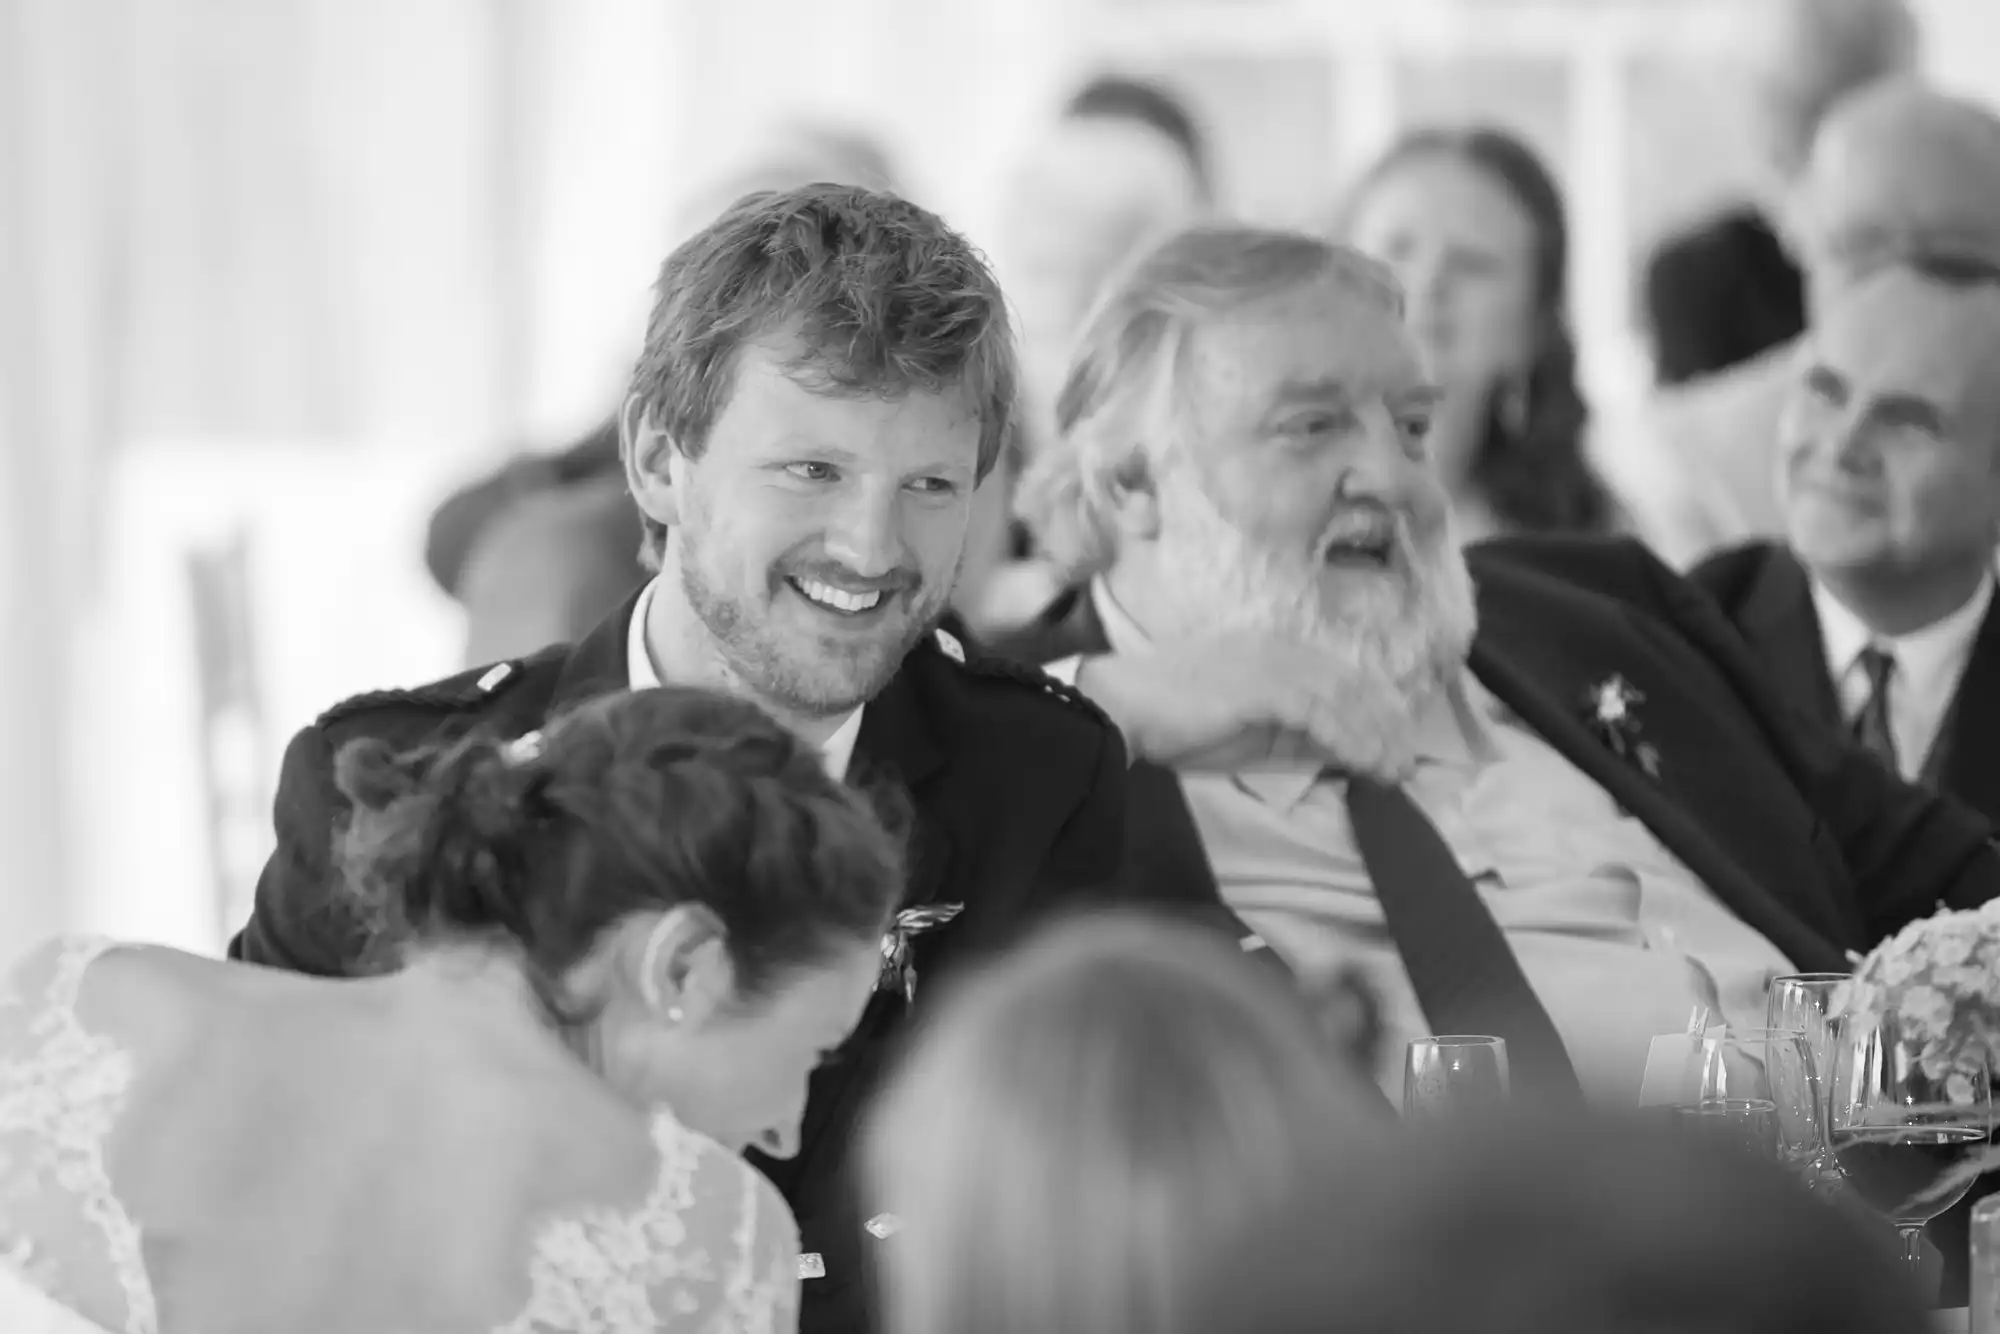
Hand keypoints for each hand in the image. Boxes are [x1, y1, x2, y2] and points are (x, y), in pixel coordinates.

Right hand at [1075, 638, 1415, 776]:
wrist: (1123, 706)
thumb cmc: (1171, 720)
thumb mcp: (1244, 728)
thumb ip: (1288, 732)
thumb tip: (1336, 751)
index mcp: (1273, 652)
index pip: (1338, 679)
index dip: (1371, 712)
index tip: (1393, 745)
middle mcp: (1279, 649)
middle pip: (1350, 686)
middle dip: (1383, 726)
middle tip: (1405, 764)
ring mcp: (1272, 664)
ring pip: (1342, 700)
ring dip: (1374, 738)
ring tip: (1393, 772)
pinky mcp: (1264, 686)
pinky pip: (1321, 715)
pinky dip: (1349, 741)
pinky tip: (1365, 765)